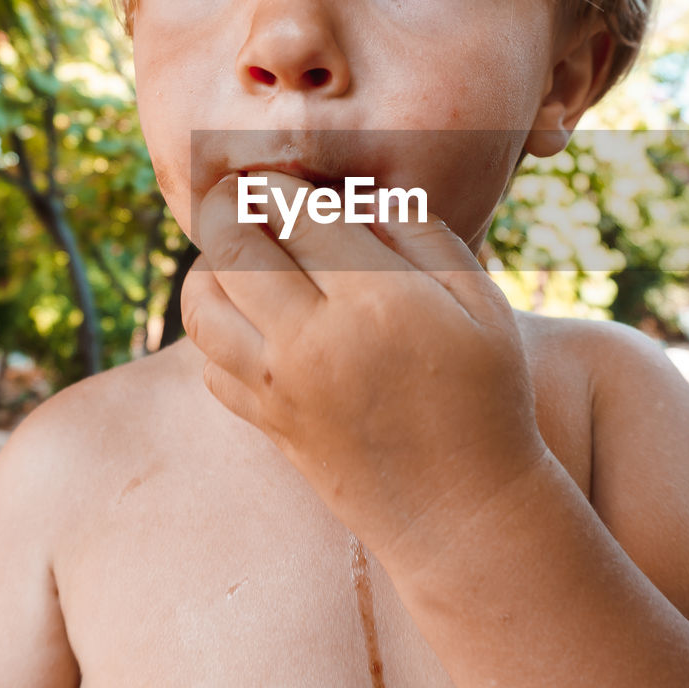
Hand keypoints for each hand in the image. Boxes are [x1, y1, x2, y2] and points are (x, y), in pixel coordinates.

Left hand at [181, 171, 546, 578]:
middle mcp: (312, 341)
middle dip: (225, 205)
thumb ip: (422, 235)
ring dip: (208, 267)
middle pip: (231, 246)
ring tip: (236, 254)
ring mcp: (280, 388)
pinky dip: (215, 330)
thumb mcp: (481, 303)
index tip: (280, 174)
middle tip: (236, 192)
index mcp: (374, 301)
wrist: (465, 513)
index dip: (278, 180)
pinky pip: (210, 364)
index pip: (295, 212)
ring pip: (201, 307)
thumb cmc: (486, 397)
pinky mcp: (268, 424)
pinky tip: (247, 318)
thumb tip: (358, 197)